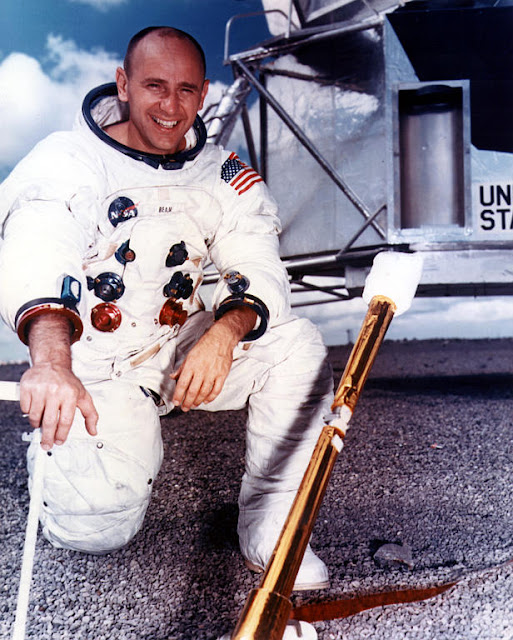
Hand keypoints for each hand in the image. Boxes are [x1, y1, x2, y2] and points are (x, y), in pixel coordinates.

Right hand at [22, 312, 97, 449]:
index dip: (62, 434)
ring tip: (41, 424)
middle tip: (47, 443)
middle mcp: (56, 391)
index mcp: (71, 394)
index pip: (66, 420)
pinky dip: (28, 413)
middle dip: (48, 437)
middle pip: (50, 422)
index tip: (59, 441)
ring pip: (35, 416)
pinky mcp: (28, 387)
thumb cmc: (67, 381)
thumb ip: (90, 414)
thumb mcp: (83, 396)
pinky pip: (25, 408)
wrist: (52, 363)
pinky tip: (35, 409)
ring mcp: (40, 389)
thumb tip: (93, 430)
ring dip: (37, 424)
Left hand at [171, 306, 256, 411]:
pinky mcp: (222, 375)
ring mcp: (212, 373)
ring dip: (197, 401)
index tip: (175, 402)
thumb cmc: (204, 345)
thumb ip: (181, 368)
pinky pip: (216, 390)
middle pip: (192, 391)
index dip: (178, 395)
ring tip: (193, 404)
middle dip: (187, 402)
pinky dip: (211, 397)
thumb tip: (172, 376)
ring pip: (204, 392)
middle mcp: (201, 370)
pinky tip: (206, 400)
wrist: (221, 339)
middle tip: (184, 407)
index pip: (182, 384)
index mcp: (191, 365)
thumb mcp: (189, 355)